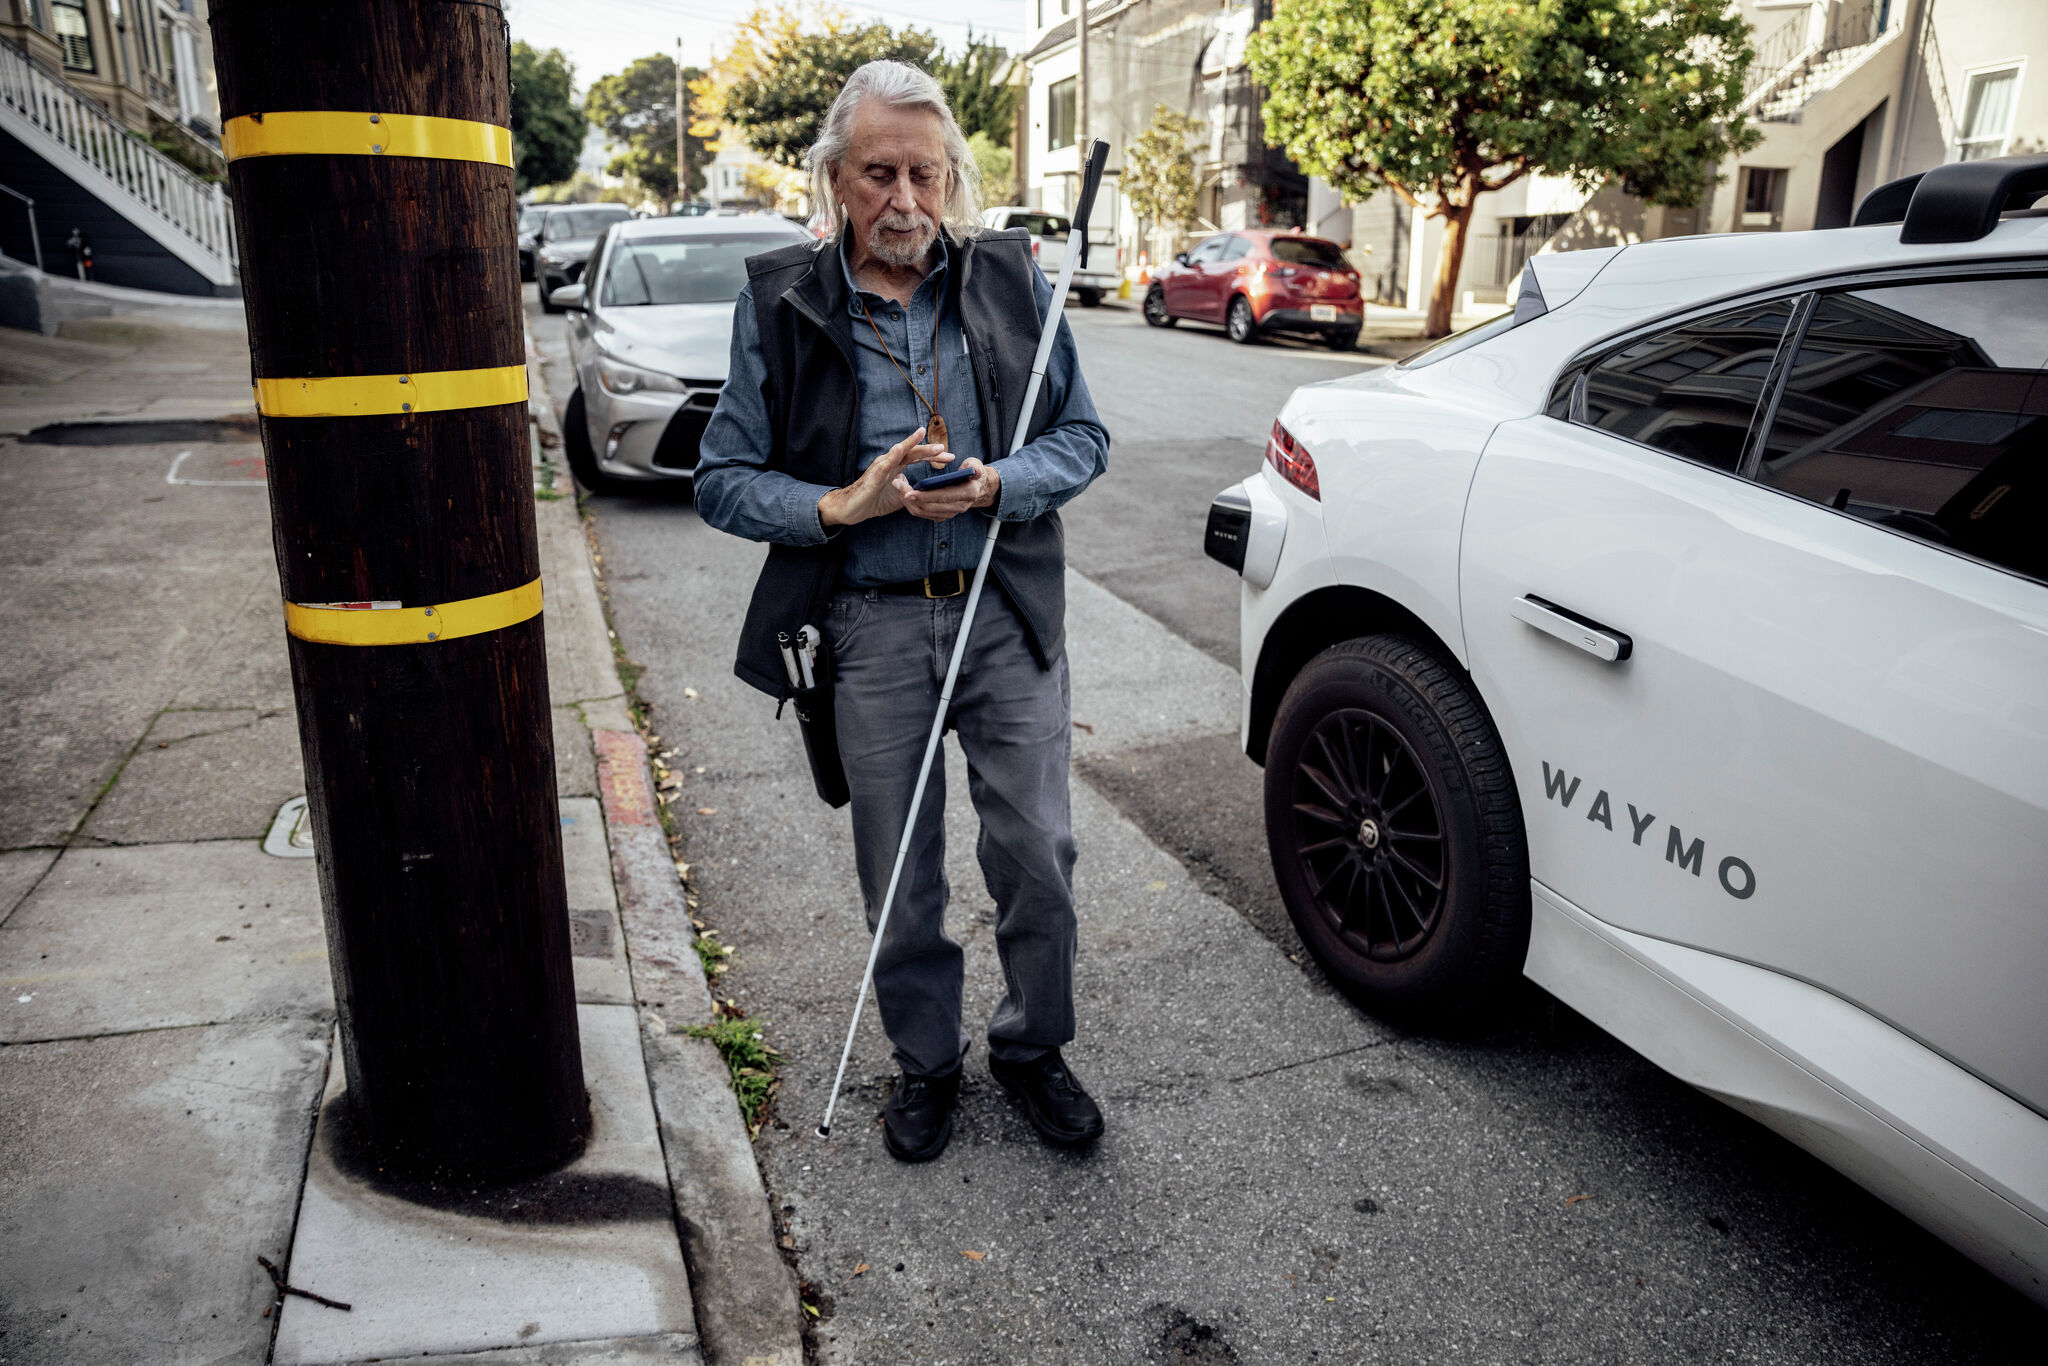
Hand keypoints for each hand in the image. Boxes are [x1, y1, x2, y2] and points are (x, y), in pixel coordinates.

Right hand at [818, 427, 948, 527]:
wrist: (851, 509)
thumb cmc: (873, 500)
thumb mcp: (898, 496)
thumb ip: (911, 490)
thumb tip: (926, 491)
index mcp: (896, 466)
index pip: (917, 457)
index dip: (933, 456)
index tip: (950, 457)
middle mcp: (889, 462)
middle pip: (912, 452)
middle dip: (929, 450)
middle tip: (945, 449)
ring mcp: (880, 467)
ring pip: (899, 452)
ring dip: (912, 445)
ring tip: (924, 437)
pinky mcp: (873, 476)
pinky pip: (884, 464)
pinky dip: (892, 455)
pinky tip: (899, 448)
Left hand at [897, 457, 999, 523]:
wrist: (977, 487)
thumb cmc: (973, 472)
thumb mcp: (976, 466)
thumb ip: (975, 468)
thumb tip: (974, 472)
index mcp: (968, 494)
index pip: (944, 497)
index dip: (925, 496)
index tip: (909, 492)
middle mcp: (959, 507)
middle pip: (931, 507)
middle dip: (912, 499)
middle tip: (897, 487)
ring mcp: (950, 513)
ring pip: (925, 512)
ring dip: (909, 502)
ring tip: (898, 488)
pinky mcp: (943, 515)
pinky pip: (924, 514)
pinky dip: (912, 505)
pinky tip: (904, 494)